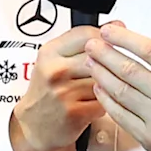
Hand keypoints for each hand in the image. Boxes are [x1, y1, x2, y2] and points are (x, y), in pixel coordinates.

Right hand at [11, 28, 106, 150]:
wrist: (32, 126)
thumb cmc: (46, 92)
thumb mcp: (55, 60)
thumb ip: (82, 42)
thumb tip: (117, 25)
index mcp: (49, 53)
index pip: (87, 34)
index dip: (106, 36)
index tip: (114, 40)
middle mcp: (55, 71)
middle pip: (99, 56)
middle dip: (110, 62)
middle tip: (112, 68)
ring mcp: (65, 93)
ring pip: (104, 79)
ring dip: (110, 83)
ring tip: (102, 87)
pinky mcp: (75, 113)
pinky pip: (104, 101)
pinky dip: (106, 102)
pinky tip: (98, 101)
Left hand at [86, 12, 150, 150]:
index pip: (150, 51)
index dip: (126, 39)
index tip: (110, 31)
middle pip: (130, 70)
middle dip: (106, 54)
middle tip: (92, 44)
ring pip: (121, 92)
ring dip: (102, 74)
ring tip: (91, 62)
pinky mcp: (147, 137)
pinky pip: (120, 115)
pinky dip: (106, 100)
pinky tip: (99, 87)